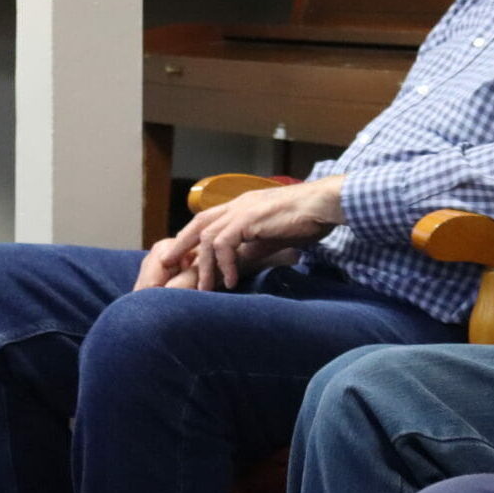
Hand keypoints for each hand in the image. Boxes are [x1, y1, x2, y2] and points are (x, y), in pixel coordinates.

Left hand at [153, 177, 344, 291]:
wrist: (324, 205)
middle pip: (199, 222)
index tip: (182, 257)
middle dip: (182, 244)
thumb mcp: (272, 238)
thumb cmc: (305, 220)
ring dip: (205, 263)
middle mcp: (238, 204)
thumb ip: (252, 248)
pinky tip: (230, 279)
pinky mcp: (250, 218)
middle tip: (169, 266)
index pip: (208, 219)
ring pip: (208, 235)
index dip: (192, 237)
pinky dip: (224, 262)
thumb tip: (236, 266)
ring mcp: (243, 209)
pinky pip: (225, 241)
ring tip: (206, 287)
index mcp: (243, 206)